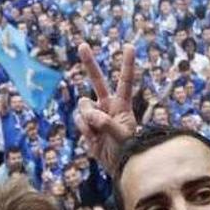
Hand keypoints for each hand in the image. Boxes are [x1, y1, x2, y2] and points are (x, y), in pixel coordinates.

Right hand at [73, 43, 137, 175]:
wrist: (117, 165)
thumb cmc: (127, 150)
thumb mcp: (122, 137)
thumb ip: (106, 124)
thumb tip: (91, 114)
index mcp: (122, 105)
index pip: (125, 81)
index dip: (127, 64)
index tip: (130, 46)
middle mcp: (107, 105)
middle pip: (97, 81)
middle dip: (89, 63)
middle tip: (82, 44)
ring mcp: (95, 114)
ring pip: (84, 105)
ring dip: (89, 118)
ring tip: (99, 133)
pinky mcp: (85, 124)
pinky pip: (79, 120)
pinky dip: (84, 129)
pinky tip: (93, 139)